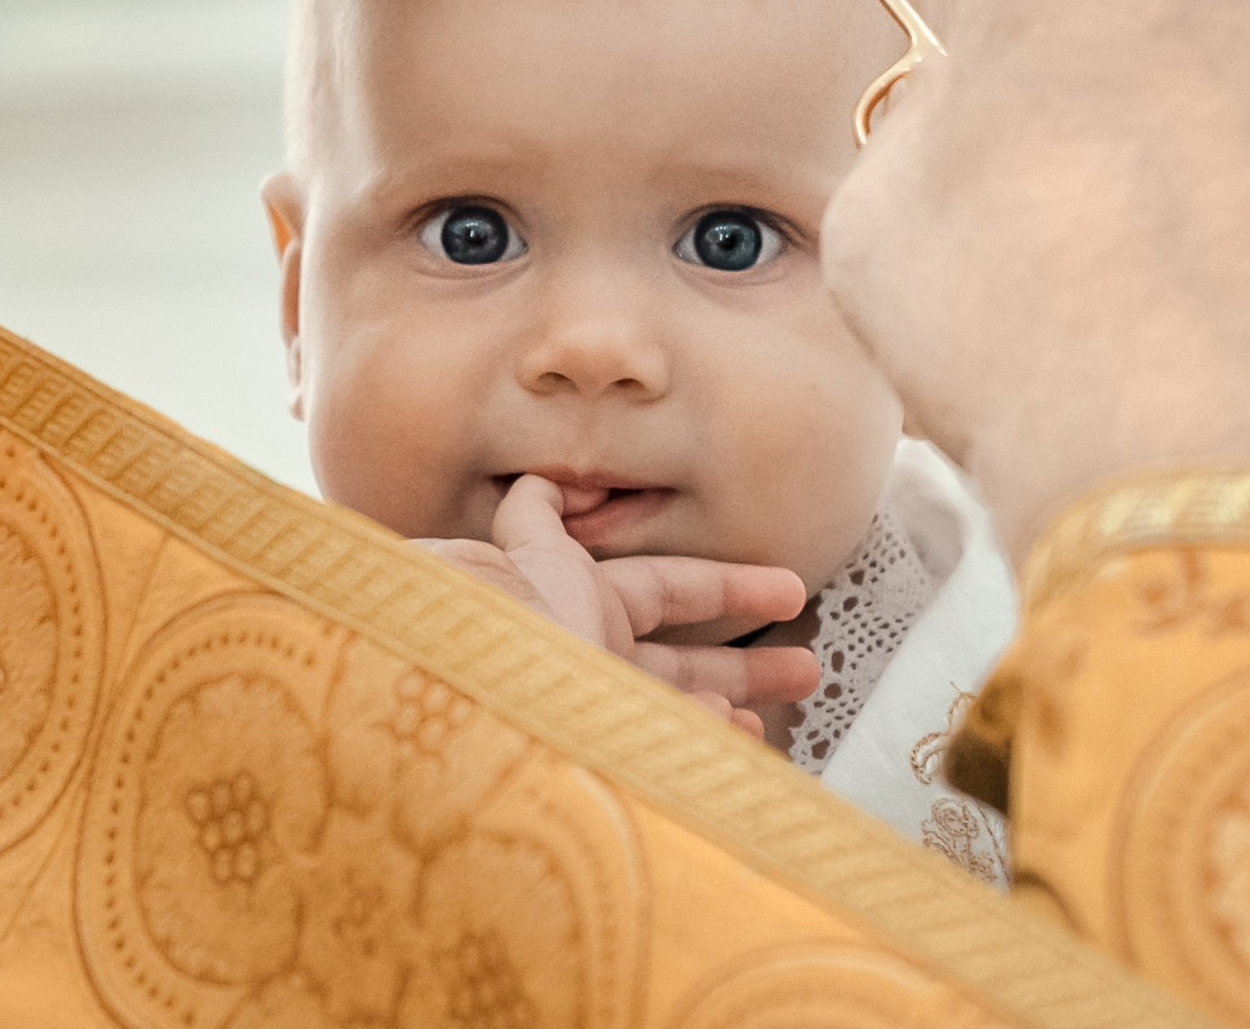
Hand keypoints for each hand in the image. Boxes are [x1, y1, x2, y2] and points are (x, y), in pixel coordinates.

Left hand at [415, 475, 817, 731]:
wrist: (444, 698)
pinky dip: (702, 751)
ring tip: (765, 720)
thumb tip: (541, 486)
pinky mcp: (599, 762)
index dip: (725, 586)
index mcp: (567, 600)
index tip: (788, 589)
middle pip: (680, 662)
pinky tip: (735, 748)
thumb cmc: (470, 622)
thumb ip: (530, 521)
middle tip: (806, 668)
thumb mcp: (505, 554)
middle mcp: (583, 659)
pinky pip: (663, 759)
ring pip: (675, 715)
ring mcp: (591, 711)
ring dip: (727, 711)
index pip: (663, 588)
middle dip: (745, 665)